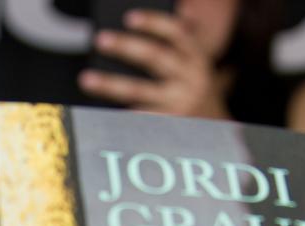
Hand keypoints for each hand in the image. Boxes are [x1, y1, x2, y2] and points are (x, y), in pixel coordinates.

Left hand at [78, 8, 230, 119]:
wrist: (218, 134)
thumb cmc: (192, 92)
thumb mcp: (193, 65)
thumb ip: (182, 41)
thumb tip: (180, 10)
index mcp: (196, 57)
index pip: (177, 33)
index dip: (154, 23)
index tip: (129, 17)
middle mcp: (191, 78)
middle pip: (155, 57)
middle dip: (126, 47)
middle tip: (99, 39)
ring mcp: (180, 104)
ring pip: (139, 91)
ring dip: (111, 84)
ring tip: (86, 79)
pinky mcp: (168, 127)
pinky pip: (137, 118)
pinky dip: (118, 116)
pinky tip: (96, 114)